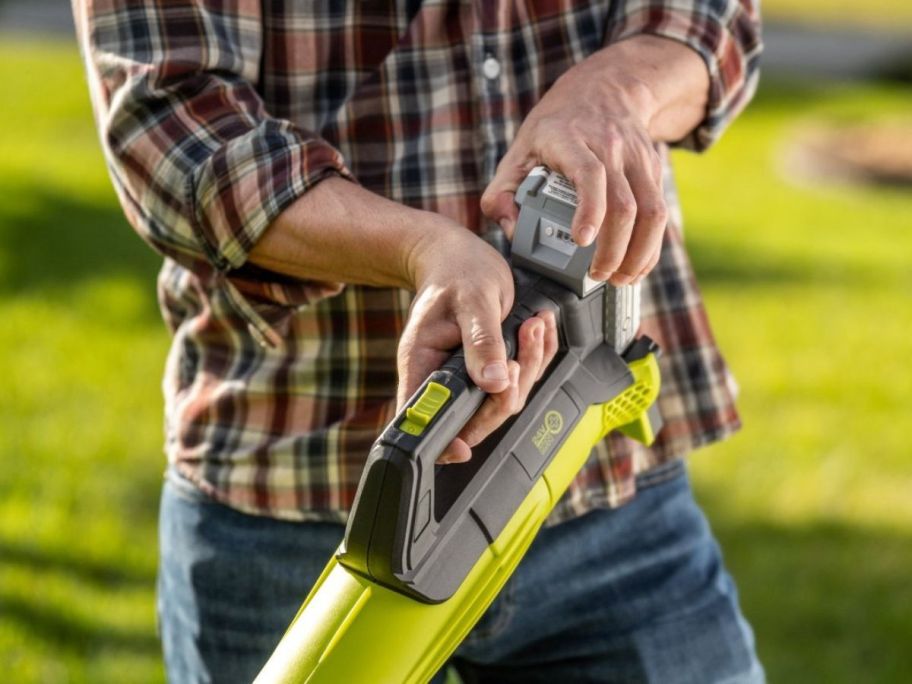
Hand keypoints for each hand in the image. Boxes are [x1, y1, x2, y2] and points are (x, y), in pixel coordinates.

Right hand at [399, 224, 558, 462]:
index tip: (464, 448)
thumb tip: (493, 382)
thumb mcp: (472, 300)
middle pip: (476, 417)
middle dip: (507, 393)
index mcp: (423, 363)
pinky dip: (535, 356)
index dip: (444, 440)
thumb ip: (482, 342)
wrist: (458, 254)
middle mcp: (442, 375)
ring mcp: (467, 374)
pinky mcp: (490, 366)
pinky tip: (539, 329)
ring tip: (534, 327)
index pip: (426, 417)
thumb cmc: (456, 272)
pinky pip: (518, 378)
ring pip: (503, 398)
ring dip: (528, 366)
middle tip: (519, 357)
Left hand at [481, 40, 680, 286]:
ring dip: (640, 253)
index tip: (581, 240)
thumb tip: (512, 230)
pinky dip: (650, 245)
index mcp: (571, 141)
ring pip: (651, 211)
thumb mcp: (519, 149)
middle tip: (598, 275)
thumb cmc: (556, 125)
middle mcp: (610, 148)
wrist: (606, 88)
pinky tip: (636, 266)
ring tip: (621, 278)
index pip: (590, 175)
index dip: (590, 210)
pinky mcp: (652, 170)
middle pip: (625, 204)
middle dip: (614, 249)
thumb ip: (503, 191)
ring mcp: (636, 159)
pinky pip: (659, 213)